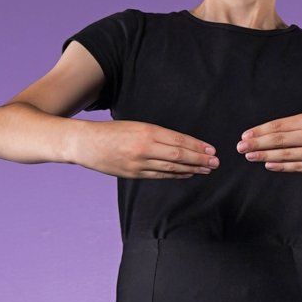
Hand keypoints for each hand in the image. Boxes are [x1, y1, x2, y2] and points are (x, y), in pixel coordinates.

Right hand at [73, 120, 216, 179]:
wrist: (85, 143)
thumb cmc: (111, 132)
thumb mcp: (135, 126)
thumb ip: (156, 135)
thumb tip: (181, 144)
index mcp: (146, 131)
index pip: (179, 140)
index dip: (198, 146)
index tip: (212, 149)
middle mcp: (145, 147)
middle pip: (179, 154)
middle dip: (200, 159)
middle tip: (216, 162)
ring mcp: (140, 162)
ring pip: (172, 167)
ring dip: (192, 168)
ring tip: (207, 169)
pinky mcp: (134, 174)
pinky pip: (160, 175)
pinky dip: (176, 175)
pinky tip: (187, 174)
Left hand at [238, 113, 301, 173]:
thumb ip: (296, 126)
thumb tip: (270, 134)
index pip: (278, 126)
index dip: (259, 131)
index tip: (244, 135)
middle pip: (278, 140)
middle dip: (256, 144)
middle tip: (240, 147)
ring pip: (285, 154)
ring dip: (264, 156)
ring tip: (249, 156)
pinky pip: (297, 167)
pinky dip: (281, 166)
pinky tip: (269, 165)